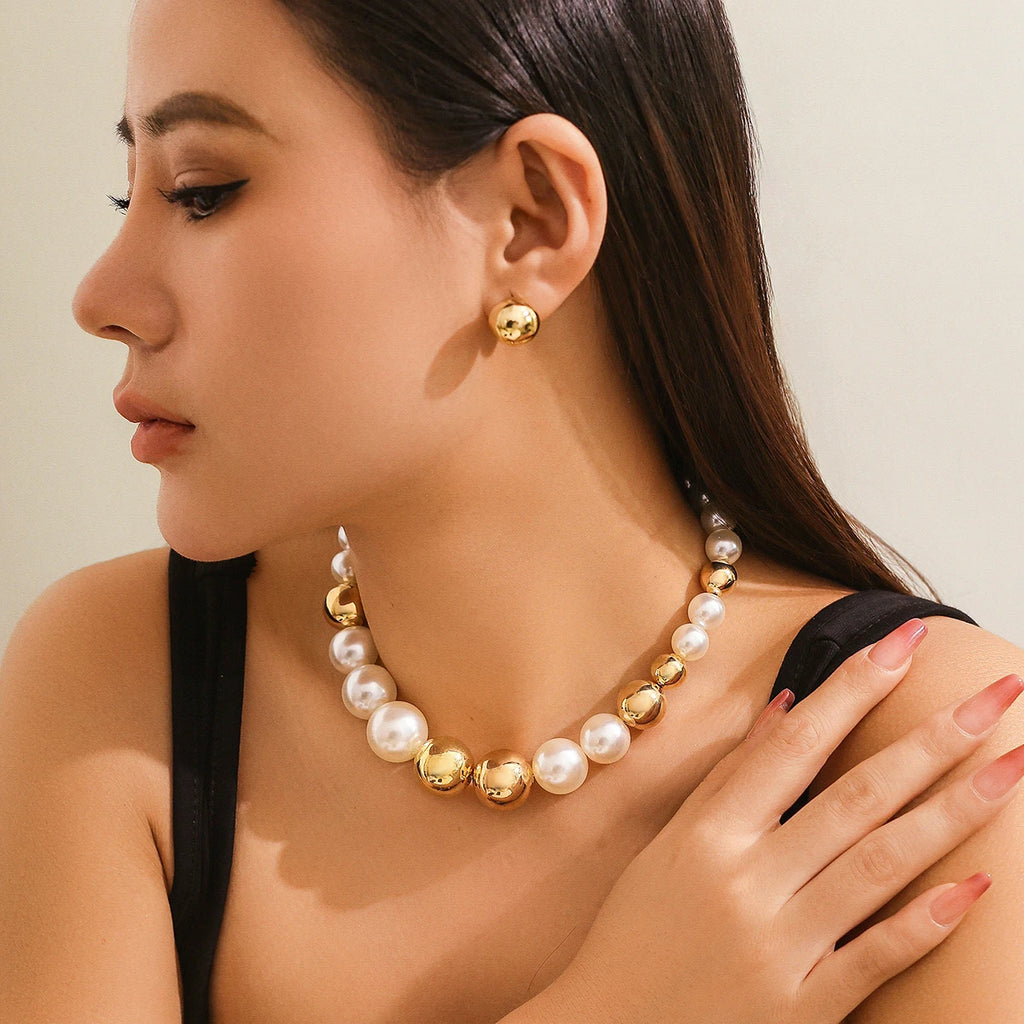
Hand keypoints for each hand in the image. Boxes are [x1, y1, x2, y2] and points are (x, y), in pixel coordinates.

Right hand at [556, 619, 1023, 1023]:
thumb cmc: (634, 932)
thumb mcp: (668, 845)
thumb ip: (729, 778)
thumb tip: (787, 711)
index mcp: (708, 834)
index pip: (795, 743)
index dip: (853, 687)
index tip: (903, 642)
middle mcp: (747, 881)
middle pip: (855, 795)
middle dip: (932, 739)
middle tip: (997, 693)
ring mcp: (780, 946)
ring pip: (880, 865)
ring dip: (952, 812)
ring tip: (1010, 767)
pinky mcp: (804, 1008)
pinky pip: (877, 957)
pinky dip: (926, 921)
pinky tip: (978, 885)